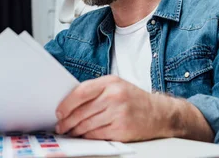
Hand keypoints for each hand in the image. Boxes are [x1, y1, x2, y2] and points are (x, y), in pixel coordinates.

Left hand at [55, 76, 174, 141]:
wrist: (159, 113)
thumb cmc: (133, 98)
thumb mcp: (116, 85)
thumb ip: (95, 90)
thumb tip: (69, 103)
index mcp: (110, 82)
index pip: (81, 92)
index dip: (66, 104)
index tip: (59, 111)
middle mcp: (114, 96)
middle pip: (82, 111)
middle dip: (67, 121)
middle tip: (61, 125)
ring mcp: (118, 113)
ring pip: (87, 125)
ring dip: (75, 130)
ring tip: (70, 131)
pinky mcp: (121, 129)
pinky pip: (97, 135)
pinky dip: (87, 136)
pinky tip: (83, 135)